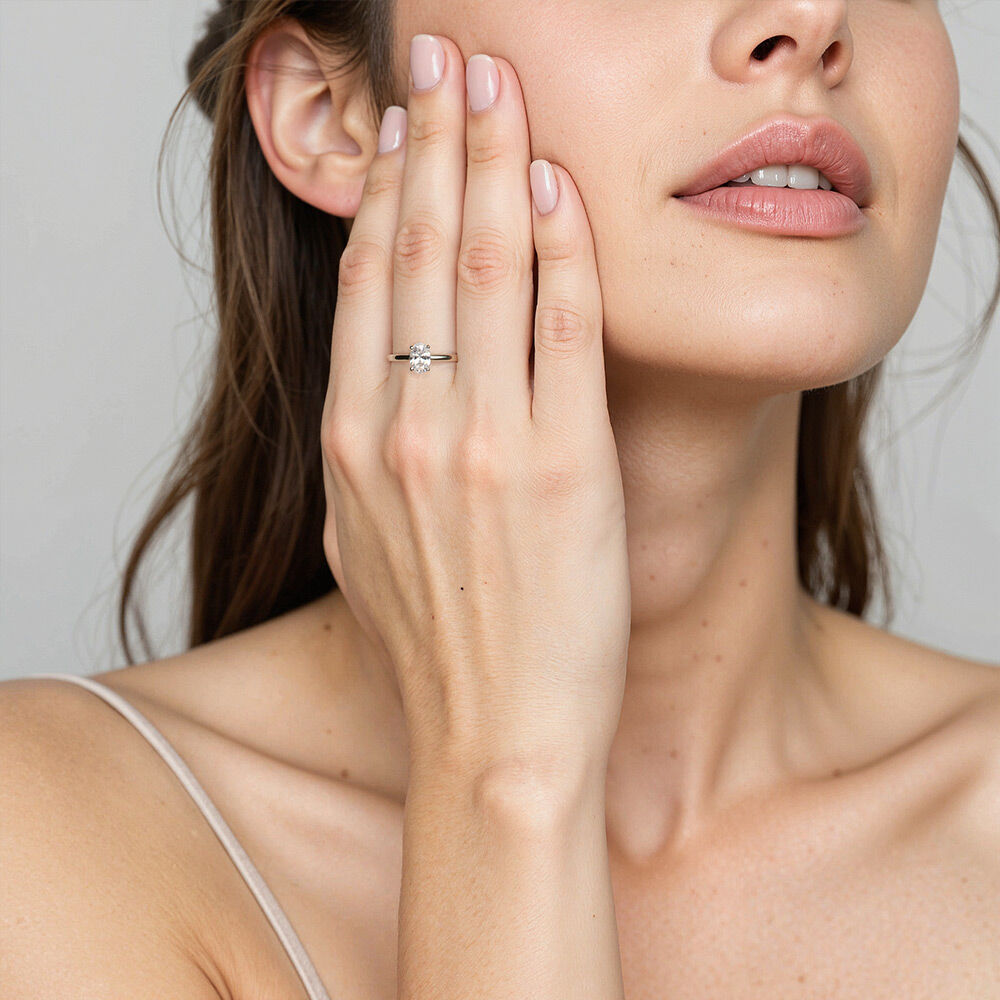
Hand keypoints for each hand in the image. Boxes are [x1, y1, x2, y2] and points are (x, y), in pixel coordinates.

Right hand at [320, 34, 629, 781]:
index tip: (401, 127)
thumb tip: (385, 377)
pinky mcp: (565, 463)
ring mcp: (484, 440)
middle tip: (448, 58)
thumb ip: (368, 450)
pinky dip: (563, 249)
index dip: (386, 188)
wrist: (492, 741)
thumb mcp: (364, 541)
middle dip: (436, 138)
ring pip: (488, 265)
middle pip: (421, 247)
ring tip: (498, 87)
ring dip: (494, 162)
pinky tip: (559, 186)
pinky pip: (566, 328)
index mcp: (353, 441)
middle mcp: (407, 426)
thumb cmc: (437, 650)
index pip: (369, 280)